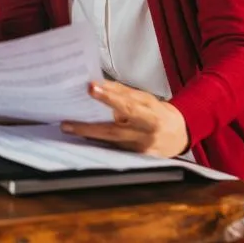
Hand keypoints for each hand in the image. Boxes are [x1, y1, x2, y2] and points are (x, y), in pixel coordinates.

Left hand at [60, 81, 189, 157]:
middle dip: (89, 128)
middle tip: (67, 123)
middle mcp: (145, 134)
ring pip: (110, 144)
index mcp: (150, 114)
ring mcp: (139, 150)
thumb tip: (99, 84)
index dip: (109, 97)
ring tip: (68, 128)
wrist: (177, 135)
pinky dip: (98, 145)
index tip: (91, 88)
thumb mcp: (144, 98)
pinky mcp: (136, 160)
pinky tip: (82, 140)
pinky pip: (113, 151)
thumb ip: (123, 92)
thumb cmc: (157, 113)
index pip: (127, 105)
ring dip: (88, 136)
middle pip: (114, 131)